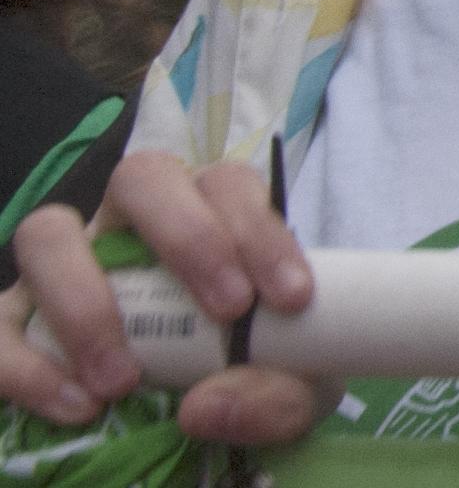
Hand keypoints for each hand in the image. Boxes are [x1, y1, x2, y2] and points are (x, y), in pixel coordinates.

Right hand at [0, 156, 319, 446]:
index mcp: (199, 214)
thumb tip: (207, 406)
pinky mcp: (8, 319)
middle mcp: (123, 224)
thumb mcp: (279, 388)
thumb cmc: (230, 375)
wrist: (151, 420)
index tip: (291, 297)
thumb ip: (273, 396)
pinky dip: (28, 364)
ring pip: (48, 231)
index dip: (259, 228)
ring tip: (124, 380)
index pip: (227, 183)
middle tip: (227, 309)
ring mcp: (58, 266)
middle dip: (189, 235)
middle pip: (141, 177)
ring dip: (87, 302)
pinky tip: (76, 405)